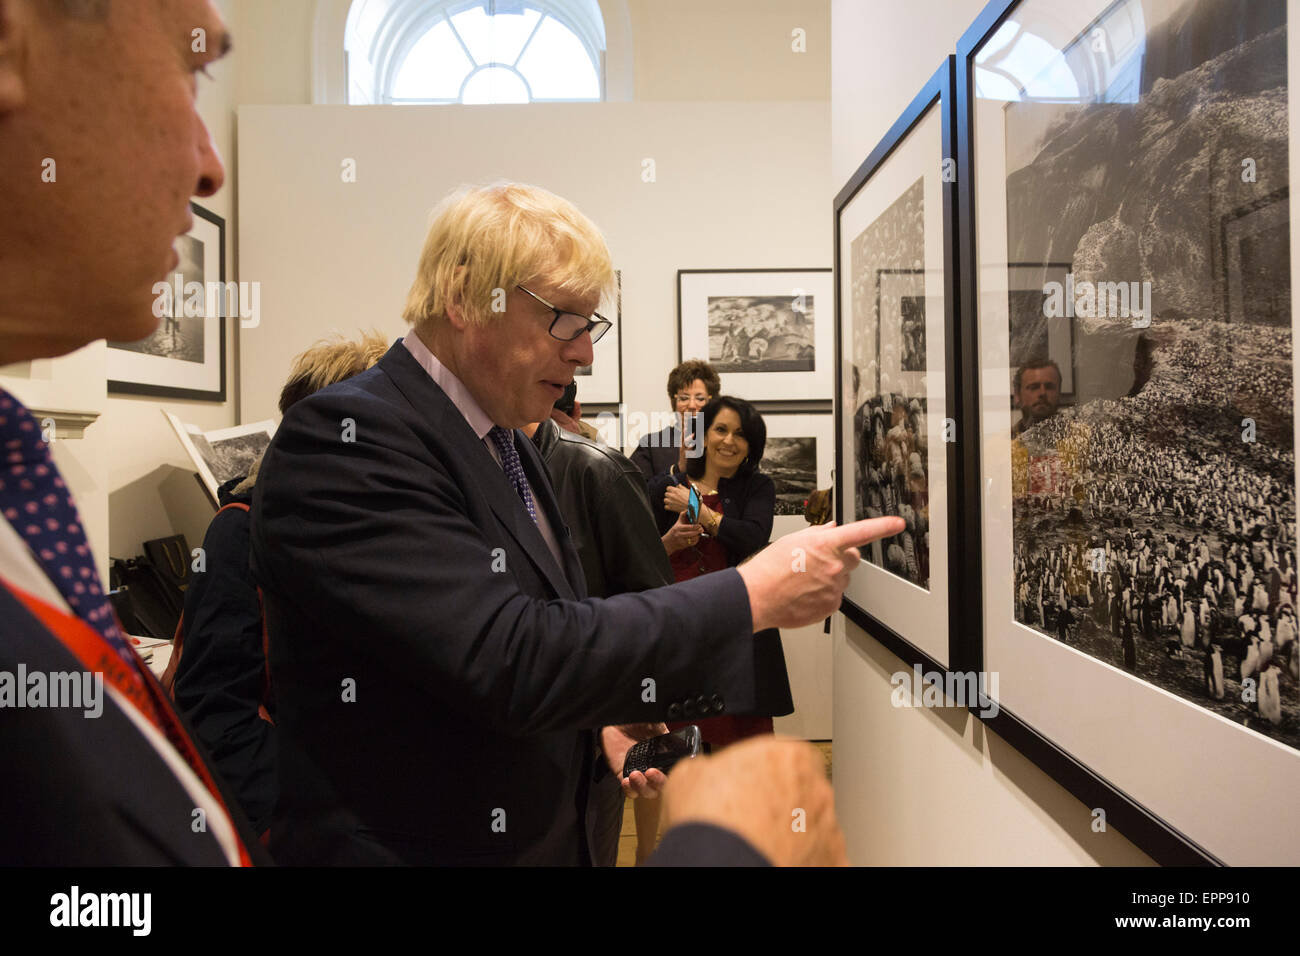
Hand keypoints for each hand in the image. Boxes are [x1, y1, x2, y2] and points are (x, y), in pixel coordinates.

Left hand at [601, 723, 668, 797]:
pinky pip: (629, 791)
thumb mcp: (655, 723)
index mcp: (665, 757)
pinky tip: (627, 780)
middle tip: (652, 773)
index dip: (674, 776)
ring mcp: (640, 773)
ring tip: (636, 775)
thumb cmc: (637, 720)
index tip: (670, 770)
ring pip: (646, 791)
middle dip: (658, 783)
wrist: (617, 720)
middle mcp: (654, 767)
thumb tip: (679, 738)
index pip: (674, 773)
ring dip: (643, 787)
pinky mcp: (624, 775)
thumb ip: (666, 732)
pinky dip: (629, 789)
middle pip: (662, 786)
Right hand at [660, 736, 846, 866]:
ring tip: (756, 843)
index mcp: (788, 755)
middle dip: (777, 800)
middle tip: (747, 816)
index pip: (780, 754)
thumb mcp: (689, 774)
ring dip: (789, 830)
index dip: (758, 770)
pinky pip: (817, 855)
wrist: (721, 865)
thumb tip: (704, 772)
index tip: (743, 783)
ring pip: (809, 824)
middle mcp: (816, 788)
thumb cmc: (710, 822)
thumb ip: (708, 766)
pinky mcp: (832, 860)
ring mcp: (827, 827)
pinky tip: (771, 859)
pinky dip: (800, 858)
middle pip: (799, 788)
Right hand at [662, 512, 702, 553]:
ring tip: (699, 533)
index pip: (688, 527)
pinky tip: (696, 537)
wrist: (669, 542)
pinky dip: (696, 540)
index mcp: (678, 528)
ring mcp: (681, 541)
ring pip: (693, 539)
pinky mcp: (684, 545)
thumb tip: (687, 510)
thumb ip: (682, 516)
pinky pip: (692, 543)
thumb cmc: (674, 531)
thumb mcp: (677, 523)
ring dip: (698, 536)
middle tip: (701, 529)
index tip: (699, 525)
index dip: (695, 526)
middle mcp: (679, 535)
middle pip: (691, 533)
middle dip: (698, 531)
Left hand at [663, 483, 690, 513]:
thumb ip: (681, 487)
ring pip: (665, 500)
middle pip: (666, 494)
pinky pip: (666, 507)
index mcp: (676, 490)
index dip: (670, 489)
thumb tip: (678, 485)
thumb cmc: (691, 498)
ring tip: (672, 502)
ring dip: (668, 500)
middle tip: (673, 497)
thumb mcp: (687, 490)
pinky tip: (672, 506)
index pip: (668, 488)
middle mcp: (672, 496)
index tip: (672, 491)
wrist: (693, 507)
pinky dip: (668, 507)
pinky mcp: (671, 508)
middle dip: (669, 495)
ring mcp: (671, 502)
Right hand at [736, 517, 904, 630]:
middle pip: (853, 558)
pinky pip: (834, 597)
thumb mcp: (792, 540)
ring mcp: (834, 588)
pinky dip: (823, 595)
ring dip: (830, 578)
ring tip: (804, 581)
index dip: (883, 526)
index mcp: (825, 544)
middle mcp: (834, 565)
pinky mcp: (830, 606)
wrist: (756, 597)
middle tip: (819, 562)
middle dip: (842, 558)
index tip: (898, 523)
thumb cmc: (769, 568)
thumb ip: (818, 533)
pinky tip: (804, 594)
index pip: (861, 532)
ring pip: (842, 579)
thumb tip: (833, 529)